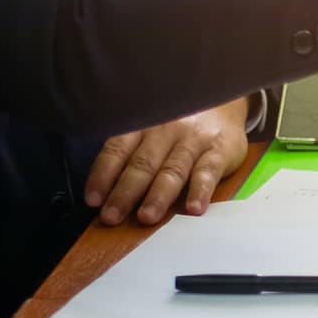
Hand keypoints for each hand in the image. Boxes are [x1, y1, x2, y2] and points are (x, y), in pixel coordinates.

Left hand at [85, 97, 248, 225]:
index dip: (103, 175)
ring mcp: (193, 139)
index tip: (93, 200)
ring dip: (158, 195)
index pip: (117, 150)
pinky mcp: (220, 149)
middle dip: (125, 192)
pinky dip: (200, 190)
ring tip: (147, 217)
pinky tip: (193, 207)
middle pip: (142, 164)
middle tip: (112, 217)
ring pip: (172, 170)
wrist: (224, 99)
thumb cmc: (181, 123)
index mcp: (143, 125)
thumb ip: (132, 151)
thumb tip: (106, 192)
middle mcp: (165, 130)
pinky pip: (208, 171)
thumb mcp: (152, 126)